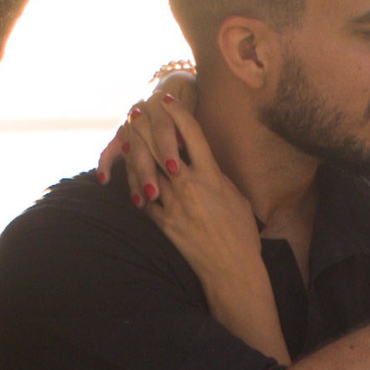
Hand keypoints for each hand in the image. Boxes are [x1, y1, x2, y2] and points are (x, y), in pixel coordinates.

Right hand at [96, 66, 198, 184]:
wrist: (174, 83)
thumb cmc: (191, 100)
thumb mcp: (194, 105)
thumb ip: (189, 124)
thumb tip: (184, 145)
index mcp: (162, 103)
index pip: (162, 128)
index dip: (167, 148)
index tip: (174, 169)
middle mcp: (142, 111)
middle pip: (142, 143)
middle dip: (148, 170)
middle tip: (155, 194)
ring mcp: (129, 122)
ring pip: (129, 151)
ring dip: (133, 177)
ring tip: (140, 202)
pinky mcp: (122, 132)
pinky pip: (110, 148)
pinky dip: (106, 163)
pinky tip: (104, 180)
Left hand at [122, 97, 288, 361]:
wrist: (231, 269)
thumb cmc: (241, 234)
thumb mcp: (237, 198)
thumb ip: (219, 177)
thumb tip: (207, 164)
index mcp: (212, 176)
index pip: (192, 134)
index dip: (178, 113)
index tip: (168, 100)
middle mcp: (189, 185)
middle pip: (162, 145)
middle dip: (148, 125)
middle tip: (138, 111)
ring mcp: (173, 204)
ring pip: (147, 169)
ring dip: (136, 149)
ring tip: (128, 134)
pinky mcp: (162, 223)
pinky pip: (143, 198)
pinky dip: (135, 184)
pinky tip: (128, 173)